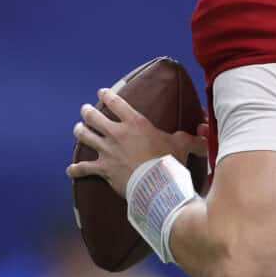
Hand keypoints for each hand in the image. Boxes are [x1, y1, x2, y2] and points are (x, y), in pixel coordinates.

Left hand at [66, 88, 207, 196]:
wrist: (155, 184)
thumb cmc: (168, 162)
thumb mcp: (182, 145)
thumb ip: (192, 139)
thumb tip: (205, 135)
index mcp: (135, 123)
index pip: (116, 102)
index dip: (107, 95)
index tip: (102, 92)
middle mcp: (116, 133)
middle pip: (94, 117)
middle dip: (88, 112)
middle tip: (86, 110)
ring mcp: (107, 151)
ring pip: (85, 137)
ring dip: (80, 132)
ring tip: (77, 129)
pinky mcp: (102, 169)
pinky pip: (84, 169)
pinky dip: (76, 170)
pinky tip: (70, 170)